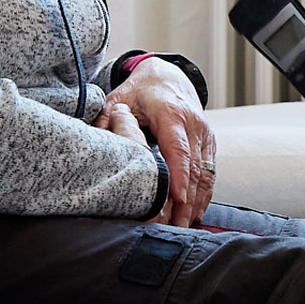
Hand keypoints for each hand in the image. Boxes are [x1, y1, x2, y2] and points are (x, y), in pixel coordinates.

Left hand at [99, 57, 216, 224]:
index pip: (179, 149)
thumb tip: (94, 143)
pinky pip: (211, 172)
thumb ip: (107, 120)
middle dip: (188, 201)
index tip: (178, 199)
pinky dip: (205, 194)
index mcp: (172, 114)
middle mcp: (194, 124)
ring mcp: (205, 134)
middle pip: (195, 168)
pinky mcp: (209, 143)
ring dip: (198, 202)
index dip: (180, 176)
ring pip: (207, 173)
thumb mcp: (119, 98)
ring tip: (185, 226)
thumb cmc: (142, 90)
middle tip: (177, 227)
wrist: (169, 76)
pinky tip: (195, 212)